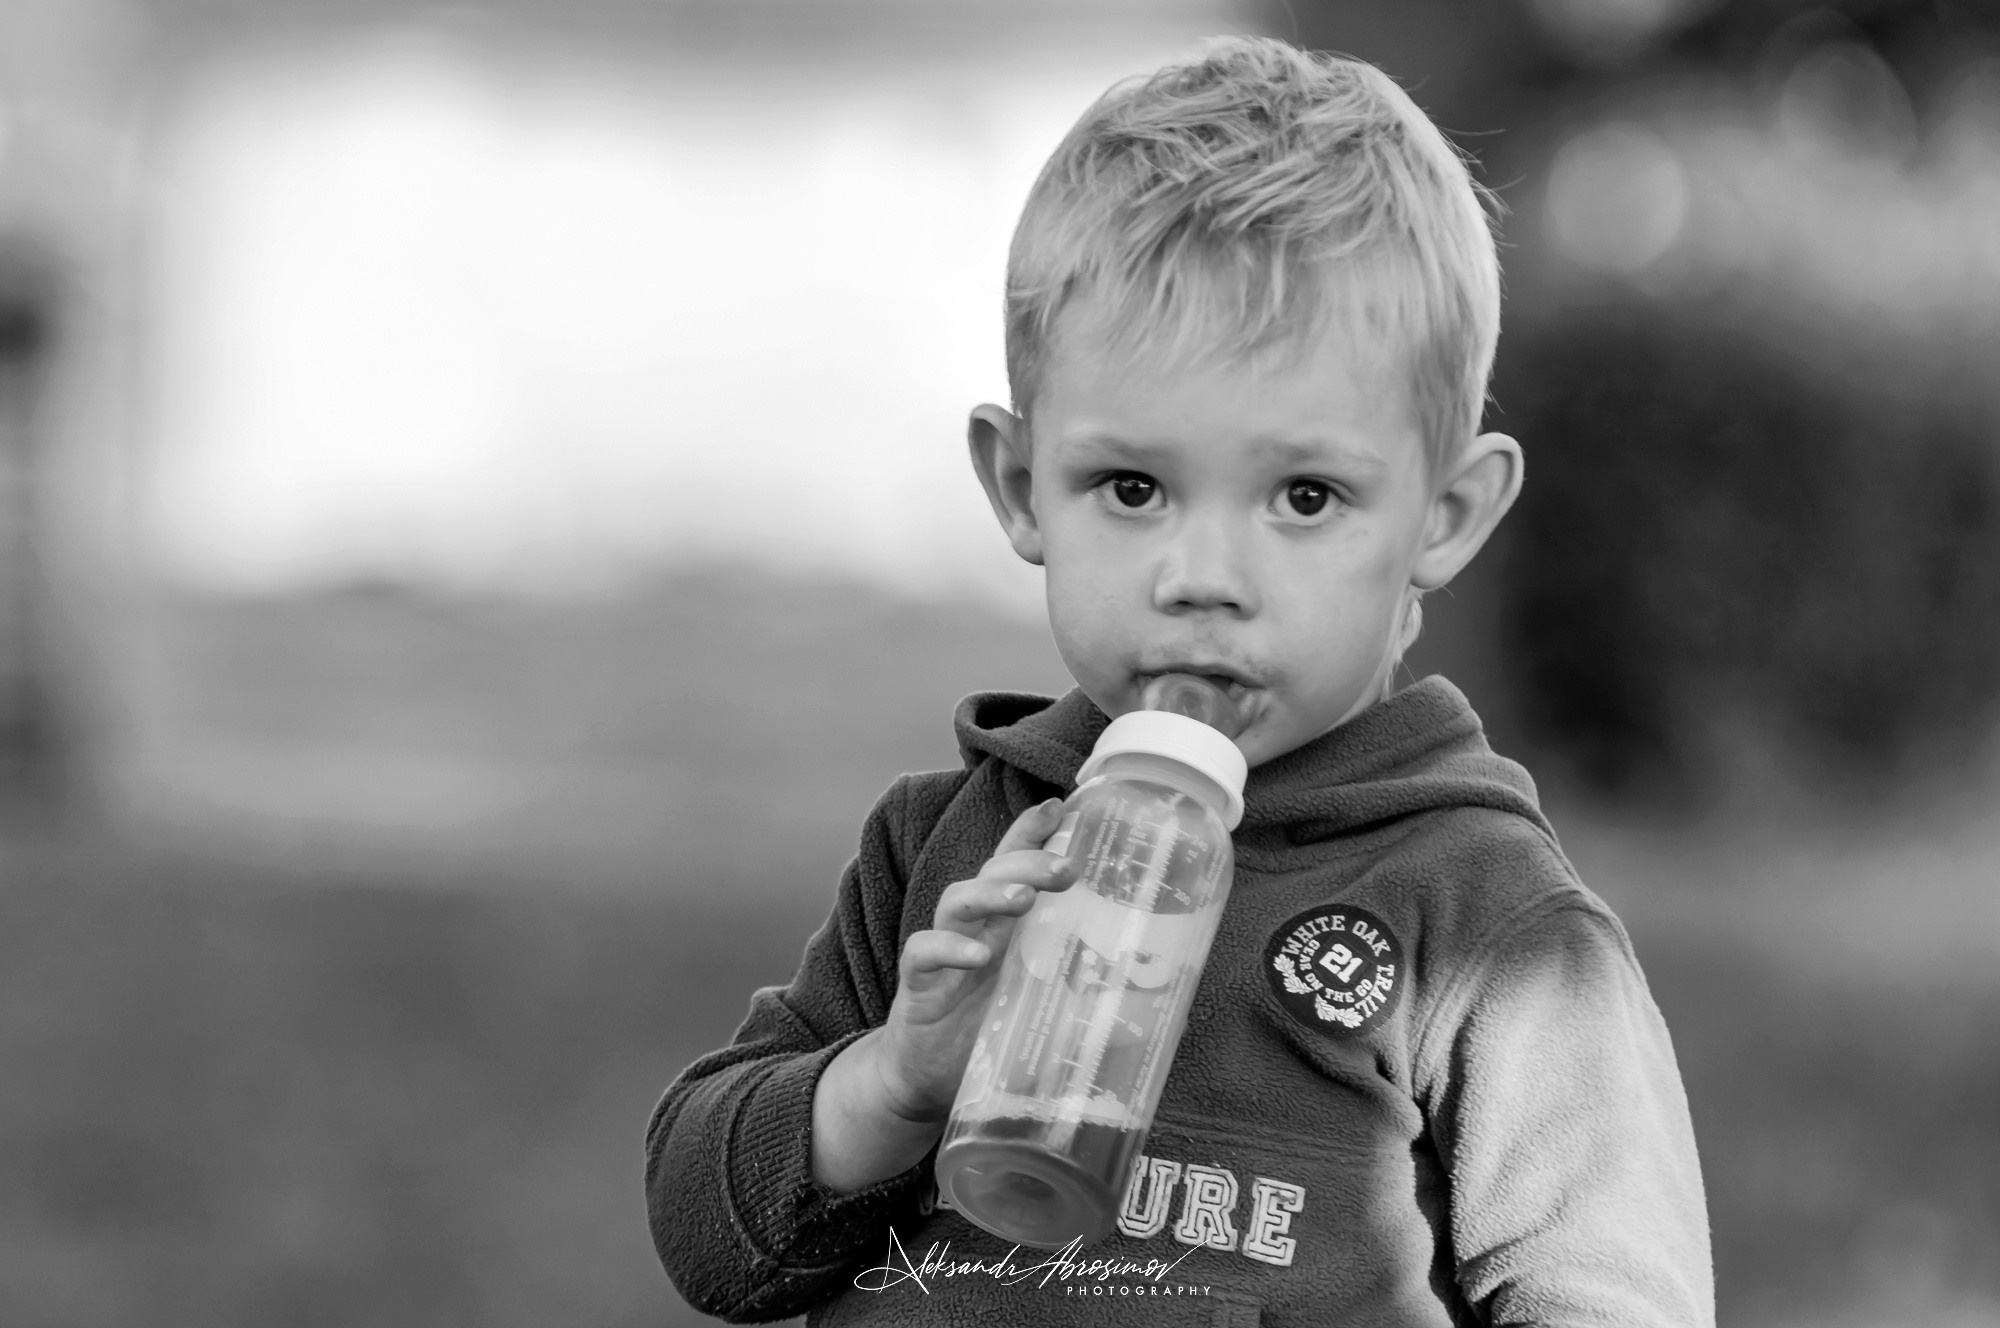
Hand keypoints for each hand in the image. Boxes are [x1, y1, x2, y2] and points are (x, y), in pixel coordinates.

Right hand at [872, 797, 1076, 1122]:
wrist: (929, 1087)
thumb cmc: (992, 1041)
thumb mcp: (1051, 1015)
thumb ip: (1098, 1003)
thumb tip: (1171, 1007)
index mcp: (1007, 929)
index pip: (1016, 867)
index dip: (1032, 833)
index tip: (1061, 807)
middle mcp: (976, 930)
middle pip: (994, 873)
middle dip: (1027, 861)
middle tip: (1066, 868)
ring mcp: (943, 953)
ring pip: (957, 901)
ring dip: (991, 893)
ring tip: (1023, 900)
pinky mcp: (917, 986)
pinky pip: (922, 953)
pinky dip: (948, 949)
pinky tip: (975, 957)